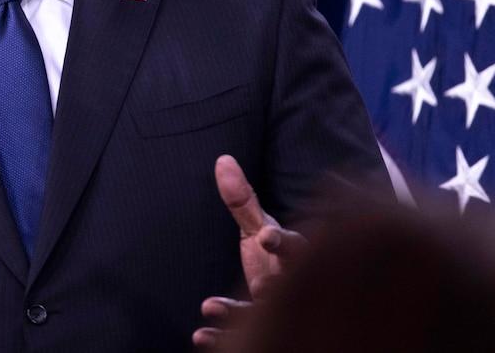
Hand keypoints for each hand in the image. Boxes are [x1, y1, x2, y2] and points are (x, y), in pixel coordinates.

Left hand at [192, 155, 306, 347]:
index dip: (283, 242)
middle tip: (261, 286)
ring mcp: (274, 309)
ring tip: (212, 306)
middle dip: (274, 286)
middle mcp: (287, 283)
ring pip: (262, 314)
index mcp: (293, 255)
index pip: (296, 247)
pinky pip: (240, 335)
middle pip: (287, 286)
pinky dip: (220, 335)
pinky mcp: (258, 330)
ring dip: (240, 312)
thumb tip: (222, 159)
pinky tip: (199, 333)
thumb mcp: (258, 228)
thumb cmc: (271, 257)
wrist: (284, 298)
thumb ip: (242, 201)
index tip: (267, 238)